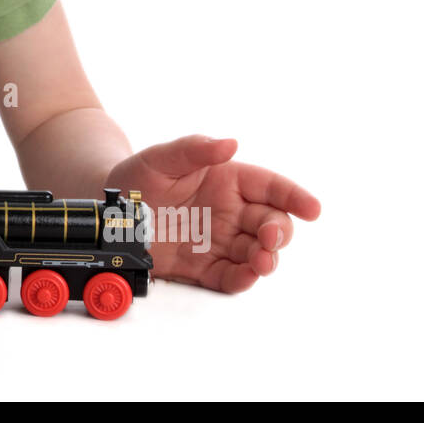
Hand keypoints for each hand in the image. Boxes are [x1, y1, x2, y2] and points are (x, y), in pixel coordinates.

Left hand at [106, 134, 319, 292]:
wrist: (110, 213)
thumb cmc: (137, 179)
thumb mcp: (159, 158)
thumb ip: (194, 148)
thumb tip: (230, 143)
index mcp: (227, 180)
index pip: (270, 186)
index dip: (294, 195)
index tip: (313, 209)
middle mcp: (230, 212)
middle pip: (271, 223)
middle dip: (279, 232)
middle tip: (270, 239)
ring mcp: (220, 241)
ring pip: (258, 252)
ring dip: (267, 258)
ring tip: (261, 262)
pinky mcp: (204, 267)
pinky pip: (231, 276)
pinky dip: (243, 279)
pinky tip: (246, 276)